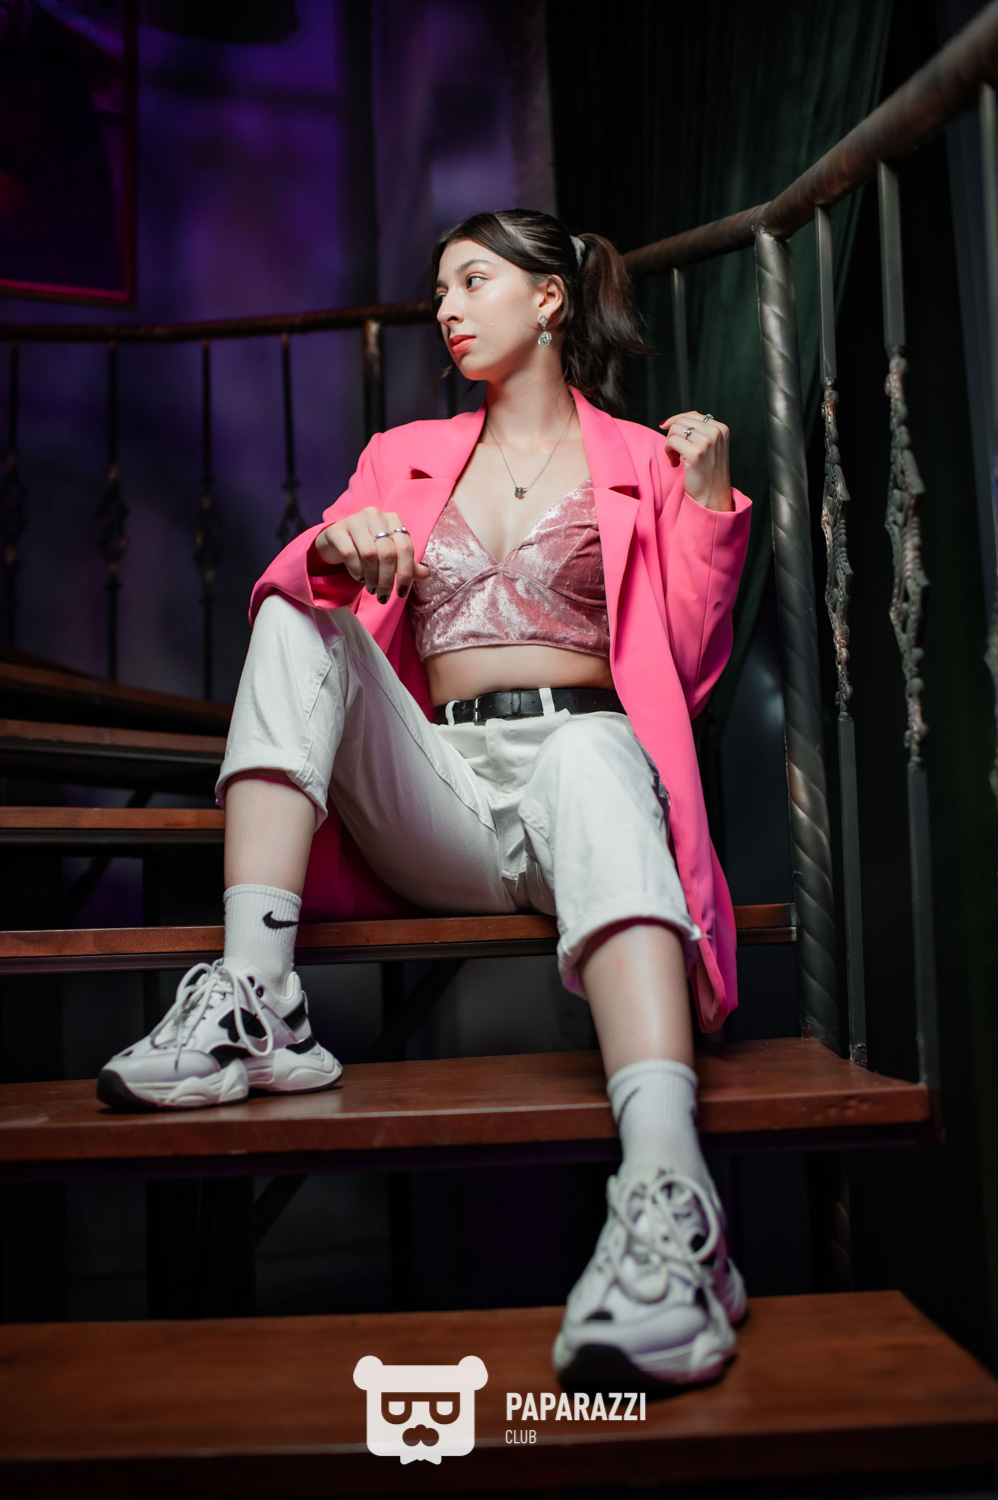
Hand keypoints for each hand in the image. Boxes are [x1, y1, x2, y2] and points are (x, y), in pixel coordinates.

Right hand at [314, 508, 429, 601]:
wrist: (336, 541)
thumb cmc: (367, 548)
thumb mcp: (389, 556)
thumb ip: (407, 564)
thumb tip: (426, 573)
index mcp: (393, 519)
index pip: (405, 547)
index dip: (406, 573)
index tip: (401, 593)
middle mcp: (375, 515)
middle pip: (388, 553)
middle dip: (387, 580)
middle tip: (383, 595)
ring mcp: (355, 520)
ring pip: (369, 554)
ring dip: (372, 578)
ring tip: (372, 588)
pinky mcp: (337, 530)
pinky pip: (350, 554)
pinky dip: (356, 571)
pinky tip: (359, 578)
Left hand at [659, 411, 732, 512]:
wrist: (713, 497)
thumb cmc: (709, 474)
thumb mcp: (711, 448)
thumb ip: (700, 432)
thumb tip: (674, 420)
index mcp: (721, 429)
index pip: (693, 415)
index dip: (676, 421)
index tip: (667, 430)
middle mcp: (716, 433)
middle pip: (682, 421)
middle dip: (672, 435)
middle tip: (674, 452)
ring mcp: (707, 442)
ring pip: (675, 429)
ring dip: (669, 444)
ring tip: (675, 459)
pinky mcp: (696, 453)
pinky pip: (671, 441)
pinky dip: (668, 452)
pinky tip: (675, 464)